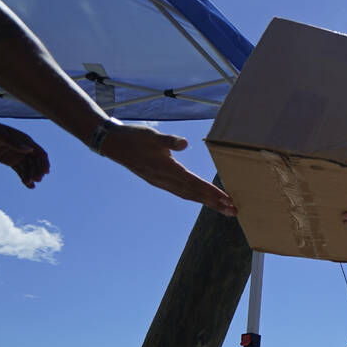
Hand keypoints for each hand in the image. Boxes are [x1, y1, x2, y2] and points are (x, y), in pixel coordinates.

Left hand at [0, 122, 48, 187]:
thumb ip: (13, 142)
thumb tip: (30, 150)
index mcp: (24, 139)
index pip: (38, 152)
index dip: (43, 162)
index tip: (45, 173)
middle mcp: (23, 147)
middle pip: (35, 161)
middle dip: (37, 170)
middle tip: (36, 180)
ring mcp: (17, 155)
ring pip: (28, 167)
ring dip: (30, 175)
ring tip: (28, 183)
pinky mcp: (11, 161)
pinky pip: (20, 170)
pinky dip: (24, 177)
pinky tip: (29, 185)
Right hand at [99, 122, 234, 214]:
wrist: (112, 144)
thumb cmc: (134, 137)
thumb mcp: (152, 136)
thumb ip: (169, 140)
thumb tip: (184, 143)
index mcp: (166, 170)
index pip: (194, 183)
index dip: (211, 192)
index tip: (227, 199)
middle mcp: (165, 180)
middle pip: (194, 194)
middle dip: (215, 203)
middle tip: (234, 211)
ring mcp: (161, 182)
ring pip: (188, 195)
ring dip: (207, 202)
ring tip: (224, 208)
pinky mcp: (158, 181)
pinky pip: (180, 192)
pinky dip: (194, 197)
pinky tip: (201, 198)